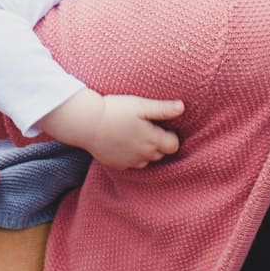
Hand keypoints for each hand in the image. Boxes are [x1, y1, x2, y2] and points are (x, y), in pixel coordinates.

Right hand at [38, 89, 183, 169]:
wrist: (86, 123)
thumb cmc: (115, 110)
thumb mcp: (141, 105)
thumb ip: (163, 108)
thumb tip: (182, 107)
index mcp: (152, 140)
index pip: (174, 145)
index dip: (171, 135)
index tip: (162, 125)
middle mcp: (143, 155)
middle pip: (161, 154)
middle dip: (159, 143)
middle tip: (148, 128)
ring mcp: (129, 162)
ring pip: (146, 160)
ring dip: (146, 150)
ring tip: (136, 134)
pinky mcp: (117, 165)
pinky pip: (131, 163)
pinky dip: (132, 155)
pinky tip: (124, 142)